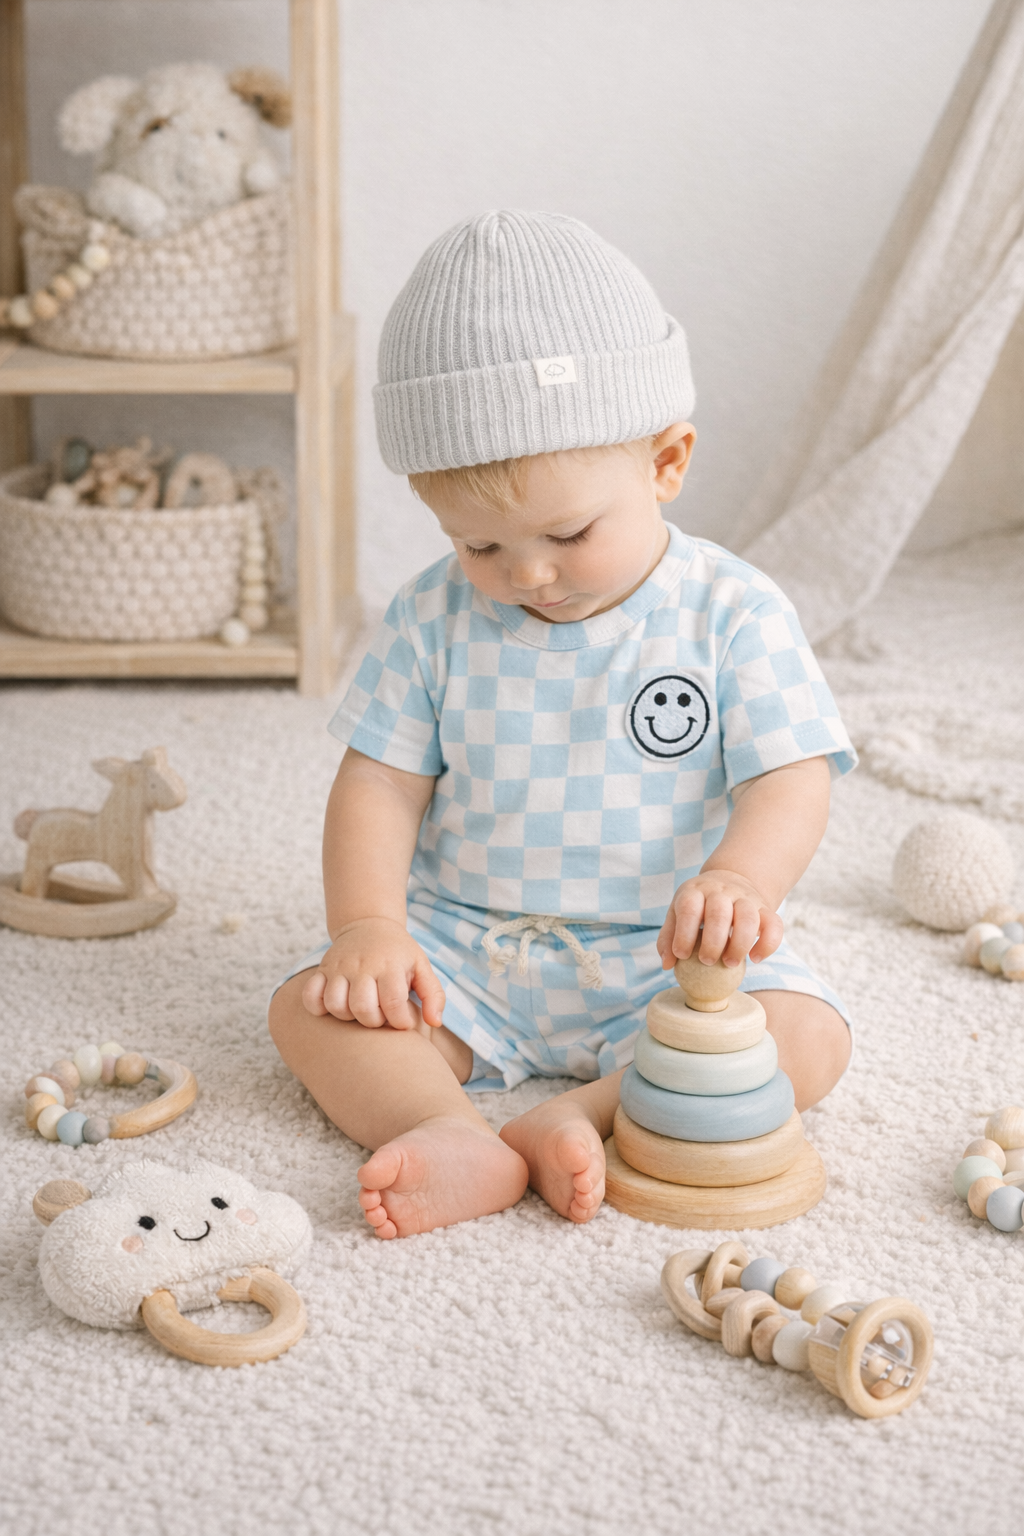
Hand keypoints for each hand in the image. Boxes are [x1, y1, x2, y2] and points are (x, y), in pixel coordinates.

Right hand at [301, 917, 445, 1028]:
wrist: (370, 924)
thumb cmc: (399, 953)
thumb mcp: (422, 967)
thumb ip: (433, 995)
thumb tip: (434, 1023)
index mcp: (390, 966)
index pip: (392, 1003)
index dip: (399, 1021)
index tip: (402, 1020)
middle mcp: (362, 966)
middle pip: (362, 1008)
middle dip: (373, 1022)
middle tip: (381, 1015)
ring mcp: (339, 968)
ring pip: (335, 1004)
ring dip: (347, 1015)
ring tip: (359, 1010)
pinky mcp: (322, 970)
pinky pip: (310, 995)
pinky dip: (317, 1006)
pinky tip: (335, 1004)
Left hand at [657, 869, 781, 968]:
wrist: (730, 880)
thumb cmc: (698, 906)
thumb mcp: (677, 913)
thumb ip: (669, 937)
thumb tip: (667, 965)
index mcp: (695, 891)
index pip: (689, 908)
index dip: (684, 933)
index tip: (681, 956)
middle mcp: (721, 891)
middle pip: (719, 913)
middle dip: (713, 941)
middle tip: (707, 961)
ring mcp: (746, 898)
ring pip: (748, 917)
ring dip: (739, 944)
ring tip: (730, 964)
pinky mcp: (765, 908)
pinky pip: (774, 924)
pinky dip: (768, 944)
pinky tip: (755, 958)